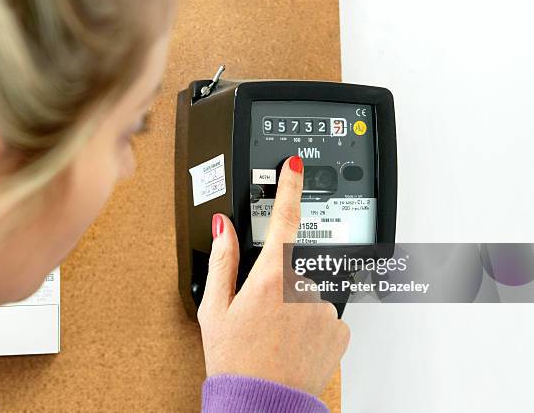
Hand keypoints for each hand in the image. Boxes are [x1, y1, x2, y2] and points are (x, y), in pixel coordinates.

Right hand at [198, 156, 349, 396]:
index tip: (296, 165)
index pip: (284, 218)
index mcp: (271, 277)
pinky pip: (325, 314)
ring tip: (275, 332)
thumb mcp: (214, 308)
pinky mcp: (340, 329)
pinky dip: (311, 322)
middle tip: (261, 313)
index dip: (290, 186)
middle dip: (278, 280)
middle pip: (293, 264)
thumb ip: (222, 260)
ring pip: (309, 290)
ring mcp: (324, 309)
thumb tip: (224, 228)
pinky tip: (293, 341)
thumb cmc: (235, 361)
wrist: (262, 404)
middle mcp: (303, 287)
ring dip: (295, 304)